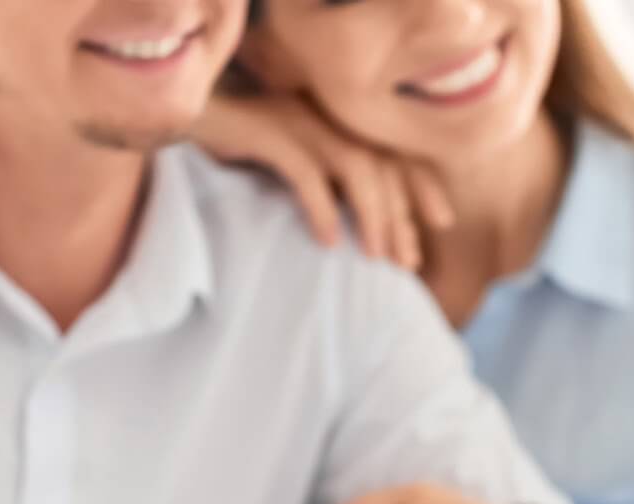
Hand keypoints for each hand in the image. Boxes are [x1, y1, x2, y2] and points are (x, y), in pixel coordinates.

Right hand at [192, 92, 453, 268]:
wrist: (191, 111)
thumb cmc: (245, 142)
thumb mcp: (297, 160)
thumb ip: (329, 181)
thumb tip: (360, 227)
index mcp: (340, 122)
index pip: (395, 152)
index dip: (422, 184)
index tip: (442, 221)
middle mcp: (328, 117)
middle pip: (383, 167)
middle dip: (400, 216)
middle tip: (408, 261)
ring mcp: (301, 121)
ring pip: (356, 167)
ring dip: (372, 214)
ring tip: (376, 256)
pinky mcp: (269, 133)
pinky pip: (306, 173)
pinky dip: (322, 208)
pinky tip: (329, 242)